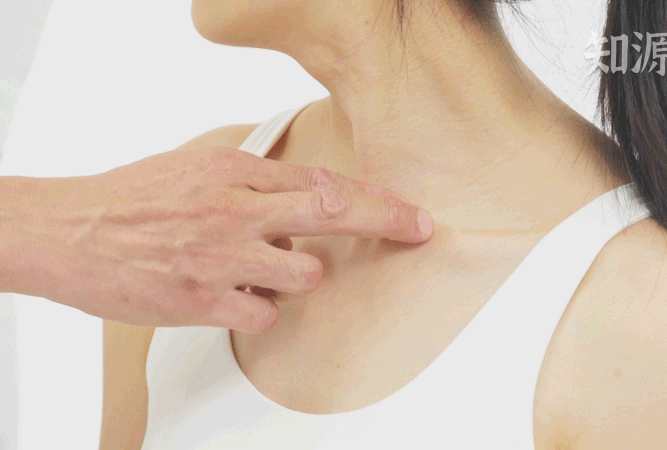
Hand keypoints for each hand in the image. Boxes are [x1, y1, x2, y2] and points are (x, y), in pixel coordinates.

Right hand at [9, 146, 432, 332]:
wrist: (69, 231)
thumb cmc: (128, 199)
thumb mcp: (194, 165)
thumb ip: (249, 177)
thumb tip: (297, 191)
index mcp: (233, 171)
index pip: (322, 180)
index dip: (372, 197)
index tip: (404, 208)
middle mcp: (235, 208)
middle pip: (331, 213)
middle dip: (384, 219)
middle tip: (417, 227)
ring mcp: (223, 256)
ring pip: (304, 274)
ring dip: (295, 276)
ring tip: (259, 269)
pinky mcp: (205, 300)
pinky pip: (265, 315)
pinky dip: (259, 310)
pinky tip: (233, 297)